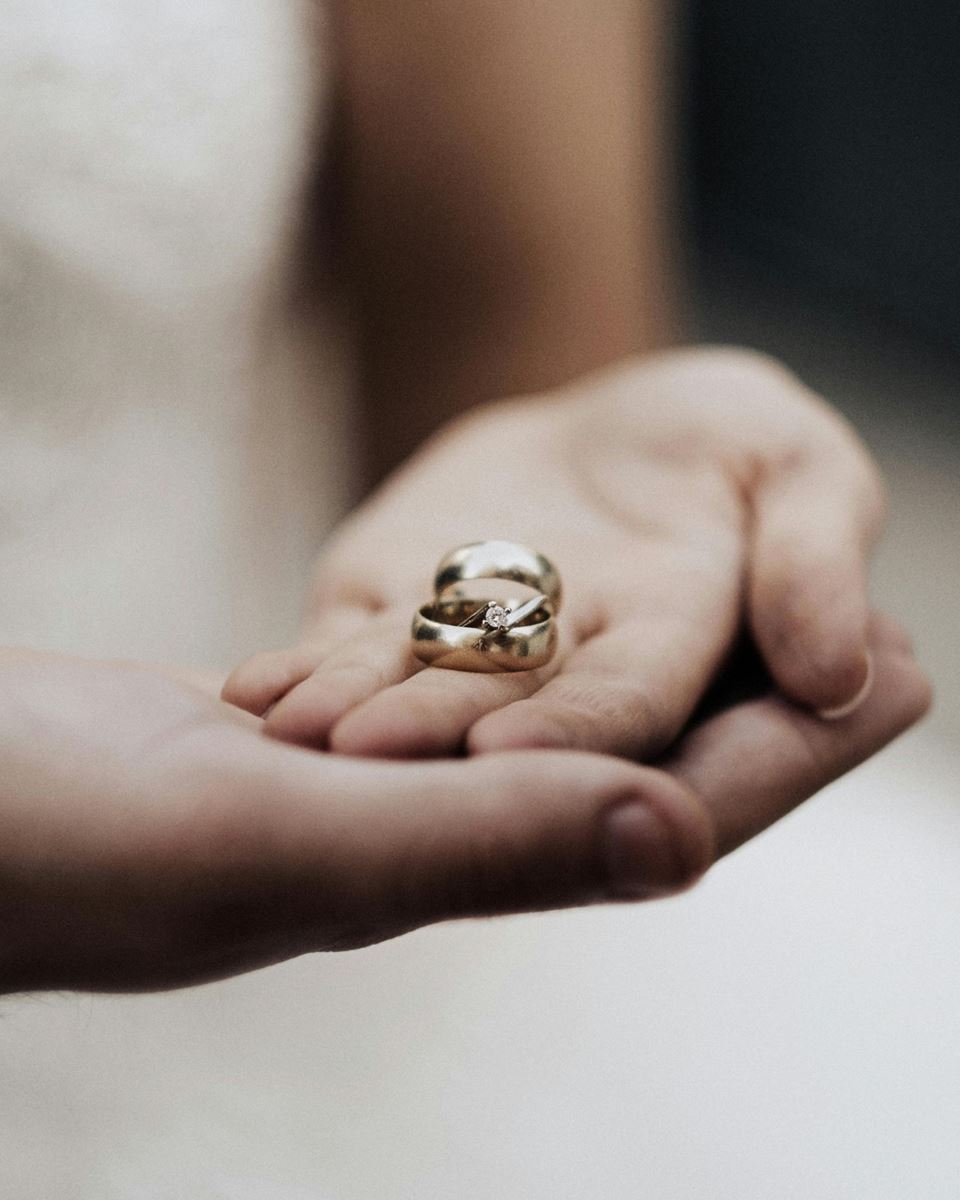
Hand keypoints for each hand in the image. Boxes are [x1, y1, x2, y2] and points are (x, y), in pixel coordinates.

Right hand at [0, 633, 927, 992]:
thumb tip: (678, 837)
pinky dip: (537, 651)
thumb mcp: (275, 835)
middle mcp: (420, 839)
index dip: (796, 754)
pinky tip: (568, 620)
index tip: (910, 672)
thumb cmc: (67, 844)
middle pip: (633, 765)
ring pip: (555, 725)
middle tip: (869, 627)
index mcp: (437, 871)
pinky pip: (464, 693)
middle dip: (757, 706)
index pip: (662, 809)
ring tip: (743, 606)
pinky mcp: (306, 740)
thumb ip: (475, 842)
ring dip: (656, 671)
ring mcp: (363, 790)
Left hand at [224, 348, 897, 758]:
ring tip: (287, 727)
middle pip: (500, 716)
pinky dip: (308, 673)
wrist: (613, 425)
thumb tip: (844, 673)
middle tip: (363, 759)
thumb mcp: (799, 469)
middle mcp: (563, 676)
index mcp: (670, 651)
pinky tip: (255, 690)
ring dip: (351, 715)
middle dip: (435, 740)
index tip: (510, 752)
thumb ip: (818, 557)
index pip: (628, 706)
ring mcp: (471, 654)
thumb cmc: (726, 445)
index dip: (575, 730)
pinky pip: (351, 653)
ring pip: (410, 692)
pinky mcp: (398, 619)